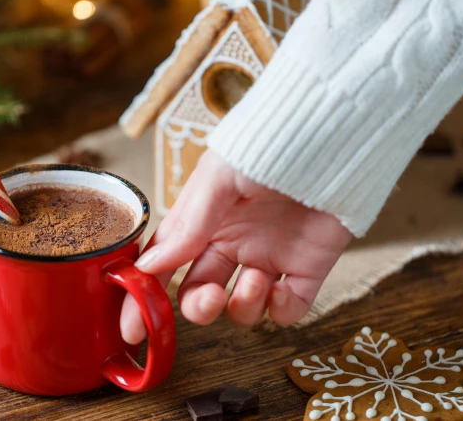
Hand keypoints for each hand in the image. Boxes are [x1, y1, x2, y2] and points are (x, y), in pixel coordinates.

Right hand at [120, 150, 352, 343]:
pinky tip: (281, 290)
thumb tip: (150, 266)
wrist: (331, 136)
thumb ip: (188, 223)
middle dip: (200, 308)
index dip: (147, 295)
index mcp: (206, 220)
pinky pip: (289, 309)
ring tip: (256, 278)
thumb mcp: (220, 176)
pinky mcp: (308, 268)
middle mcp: (235, 242)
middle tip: (210, 300)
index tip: (131, 326)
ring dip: (243, 305)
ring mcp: (271, 257)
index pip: (167, 264)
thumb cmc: (270, 144)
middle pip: (202, 293)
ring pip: (243, 308)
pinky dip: (281, 311)